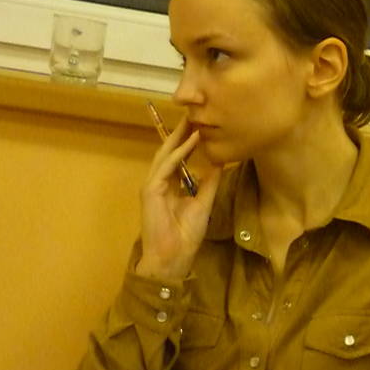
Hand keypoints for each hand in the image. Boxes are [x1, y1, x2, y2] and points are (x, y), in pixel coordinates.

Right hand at [135, 116, 222, 281]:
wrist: (172, 257)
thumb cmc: (185, 235)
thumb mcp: (203, 204)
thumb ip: (209, 184)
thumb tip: (219, 164)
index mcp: (170, 185)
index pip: (179, 158)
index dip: (189, 142)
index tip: (201, 126)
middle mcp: (160, 181)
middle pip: (171, 151)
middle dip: (181, 133)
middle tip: (195, 113)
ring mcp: (153, 185)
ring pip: (166, 155)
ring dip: (179, 137)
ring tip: (192, 120)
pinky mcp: (150, 190)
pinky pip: (166, 167)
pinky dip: (178, 154)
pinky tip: (189, 141)